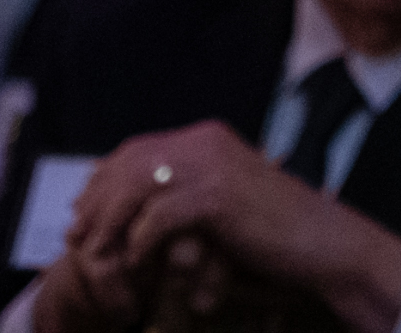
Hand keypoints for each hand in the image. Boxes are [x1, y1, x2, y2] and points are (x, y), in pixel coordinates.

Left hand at [52, 125, 400, 332]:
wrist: (325, 244)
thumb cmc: (279, 233)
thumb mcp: (228, 204)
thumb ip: (190, 195)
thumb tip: (144, 209)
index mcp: (208, 139)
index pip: (136, 150)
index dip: (102, 180)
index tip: (81, 211)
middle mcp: (206, 142)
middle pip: (128, 163)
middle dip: (95, 200)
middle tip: (75, 235)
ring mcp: (212, 166)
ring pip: (135, 187)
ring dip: (108, 223)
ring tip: (95, 255)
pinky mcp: (217, 197)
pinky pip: (157, 218)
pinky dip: (139, 242)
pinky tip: (136, 262)